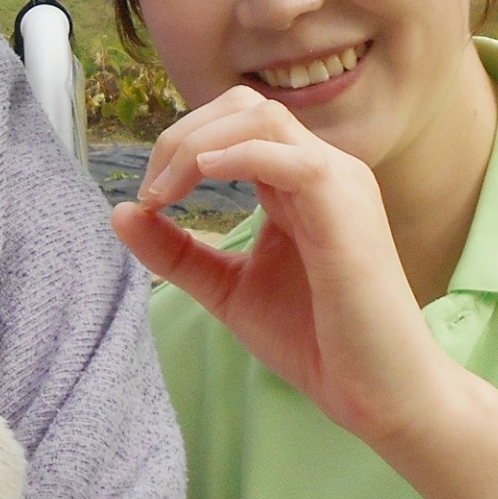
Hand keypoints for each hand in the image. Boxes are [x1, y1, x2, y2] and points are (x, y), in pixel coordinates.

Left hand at [112, 87, 454, 449]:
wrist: (377, 392)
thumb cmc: (315, 340)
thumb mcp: (228, 289)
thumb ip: (177, 252)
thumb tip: (120, 211)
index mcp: (296, 182)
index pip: (233, 123)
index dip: (179, 146)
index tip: (147, 200)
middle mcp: (320, 170)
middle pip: (243, 106)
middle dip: (182, 134)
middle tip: (151, 191)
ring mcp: (339, 183)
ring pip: (262, 118)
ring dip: (199, 144)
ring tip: (166, 192)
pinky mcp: (347, 208)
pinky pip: (290, 157)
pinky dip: (239, 156)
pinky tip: (201, 179)